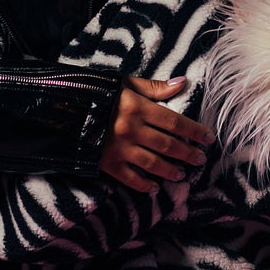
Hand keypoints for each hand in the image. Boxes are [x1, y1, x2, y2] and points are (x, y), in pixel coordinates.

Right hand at [99, 77, 215, 192]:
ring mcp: (118, 148)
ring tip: (182, 174)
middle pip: (167, 144)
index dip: (194, 131)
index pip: (174, 121)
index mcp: (138, 107)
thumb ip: (154, 87)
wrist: (61, 110)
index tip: (209, 138)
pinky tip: (154, 188)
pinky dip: (143, 184)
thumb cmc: (97, 93)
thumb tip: (182, 82)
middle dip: (187, 153)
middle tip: (201, 159)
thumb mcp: (124, 84)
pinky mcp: (106, 163)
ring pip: (152, 163)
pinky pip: (129, 178)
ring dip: (170, 170)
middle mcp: (131, 129)